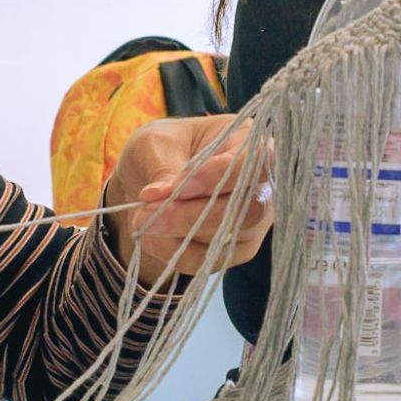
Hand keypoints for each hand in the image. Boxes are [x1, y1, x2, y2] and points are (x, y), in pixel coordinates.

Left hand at [102, 114, 272, 279]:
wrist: (148, 181)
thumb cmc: (160, 148)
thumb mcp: (153, 143)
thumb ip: (164, 167)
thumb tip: (165, 197)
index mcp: (247, 140)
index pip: (256, 159)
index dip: (221, 175)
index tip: (180, 185)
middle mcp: (260, 183)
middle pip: (246, 206)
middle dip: (192, 213)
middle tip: (146, 210)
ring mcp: (252, 220)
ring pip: (229, 236)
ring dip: (179, 233)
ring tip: (141, 220)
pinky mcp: (234, 249)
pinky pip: (210, 261)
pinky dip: (175, 253)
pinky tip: (149, 238)